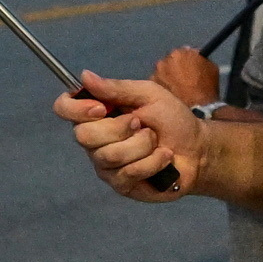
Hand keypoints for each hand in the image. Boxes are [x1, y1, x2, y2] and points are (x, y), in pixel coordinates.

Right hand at [55, 72, 201, 201]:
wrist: (197, 149)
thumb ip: (117, 88)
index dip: (76, 109)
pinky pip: (128, 173)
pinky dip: (153, 162)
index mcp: (97, 114)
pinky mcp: (121, 185)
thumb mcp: (149, 94)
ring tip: (157, 142)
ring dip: (142, 145)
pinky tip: (164, 158)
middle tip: (141, 124)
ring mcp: (106, 165)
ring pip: (109, 155)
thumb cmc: (172, 119)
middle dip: (119, 128)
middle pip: (84, 136)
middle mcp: (95, 141)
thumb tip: (85, 76)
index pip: (64, 108)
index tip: (101, 108)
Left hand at [152, 45, 220, 109]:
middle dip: (175, 68)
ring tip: (176, 89)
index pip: (182, 52)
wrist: (195, 110)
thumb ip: (201, 58)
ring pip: (161, 73)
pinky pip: (157, 84)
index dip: (187, 60)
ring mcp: (155, 75)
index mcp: (179, 53)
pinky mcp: (151, 89)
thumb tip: (195, 56)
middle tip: (182, 79)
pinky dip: (163, 88)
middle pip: (169, 62)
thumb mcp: (211, 68)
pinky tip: (170, 96)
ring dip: (167, 78)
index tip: (190, 68)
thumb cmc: (206, 88)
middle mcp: (163, 61)